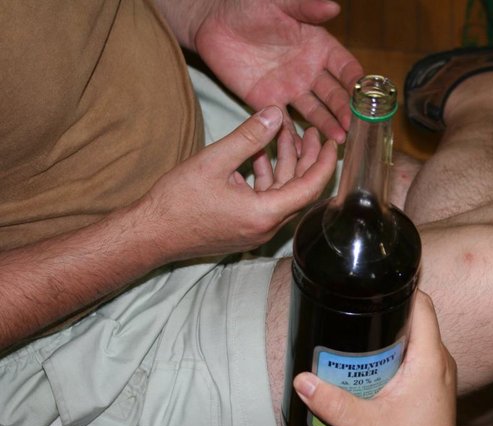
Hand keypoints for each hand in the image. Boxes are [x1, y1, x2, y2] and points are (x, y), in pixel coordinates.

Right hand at [136, 106, 335, 261]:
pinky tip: (259, 154)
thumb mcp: (213, 161)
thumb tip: (274, 114)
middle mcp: (266, 226)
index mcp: (264, 214)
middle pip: (299, 190)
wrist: (150, 234)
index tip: (331, 143)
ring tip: (283, 134)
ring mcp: (255, 229)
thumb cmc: (177, 202)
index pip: (310, 188)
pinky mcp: (245, 227)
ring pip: (281, 193)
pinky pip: (265, 200)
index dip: (323, 163)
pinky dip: (266, 177)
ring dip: (284, 165)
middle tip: (311, 132)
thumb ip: (248, 137)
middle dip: (306, 159)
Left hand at [193, 0, 363, 143]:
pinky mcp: (268, 103)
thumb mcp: (280, 3)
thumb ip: (306, 8)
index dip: (356, 82)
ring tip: (338, 140)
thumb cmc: (249, 6)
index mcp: (319, 47)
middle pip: (334, 95)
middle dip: (344, 111)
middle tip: (353, 126)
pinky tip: (306, 150)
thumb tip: (334, 7)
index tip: (366, 96)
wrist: (213, 22)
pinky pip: (284, 123)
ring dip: (328, 126)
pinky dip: (294, 137)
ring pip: (315, 112)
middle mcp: (310, 72)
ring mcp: (290, 89)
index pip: (345, 67)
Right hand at [293, 292, 460, 425]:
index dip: (402, 289)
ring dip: (387, 339)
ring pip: (413, 342)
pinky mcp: (432, 390)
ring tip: (354, 340)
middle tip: (352, 315)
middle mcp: (440, 363)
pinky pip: (414, 360)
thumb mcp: (363, 425)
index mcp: (430, 360)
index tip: (375, 284)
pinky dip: (392, 358)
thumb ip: (331, 401)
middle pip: (415, 321)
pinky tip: (367, 368)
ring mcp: (438, 377)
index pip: (423, 306)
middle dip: (385, 315)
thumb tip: (302, 379)